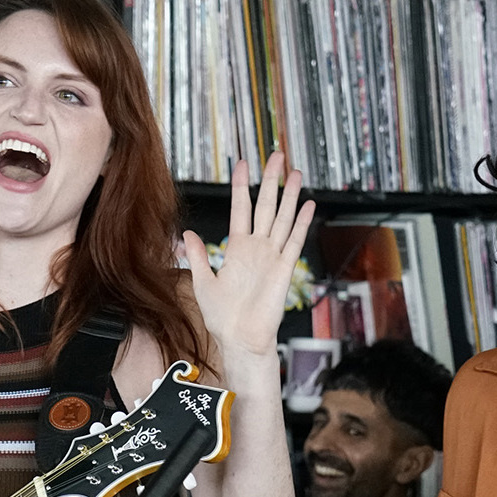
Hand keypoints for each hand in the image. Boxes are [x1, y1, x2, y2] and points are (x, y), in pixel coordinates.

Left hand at [181, 152, 316, 359]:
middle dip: (270, 181)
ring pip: (282, 218)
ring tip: (295, 173)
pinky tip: (309, 205)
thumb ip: (199, 256)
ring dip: (290, 196)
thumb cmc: (223, 317)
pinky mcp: (284, 269)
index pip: (241, 208)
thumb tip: (187, 234)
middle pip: (266, 206)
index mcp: (237, 249)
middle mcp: (256, 248)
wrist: (240, 339)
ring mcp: (271, 256)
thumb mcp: (204, 282)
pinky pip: (294, 241)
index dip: (241, 186)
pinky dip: (302, 222)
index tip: (242, 164)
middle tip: (276, 156)